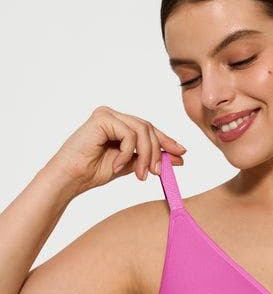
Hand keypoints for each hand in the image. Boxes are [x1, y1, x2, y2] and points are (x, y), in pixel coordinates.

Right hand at [45, 105, 186, 193]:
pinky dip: (128, 153)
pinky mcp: (102, 118)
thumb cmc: (93, 172)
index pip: (148, 129)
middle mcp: (113, 116)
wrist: (71, 178)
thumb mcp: (129, 164)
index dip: (166, 141)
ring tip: (141, 174)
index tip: (181, 154)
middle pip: (148, 128)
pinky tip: (117, 165)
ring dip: (146, 155)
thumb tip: (178, 158)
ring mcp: (107, 115)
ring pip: (141, 130)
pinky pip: (128, 135)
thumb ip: (149, 158)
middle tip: (158, 172)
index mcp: (118, 124)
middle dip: (157, 151)